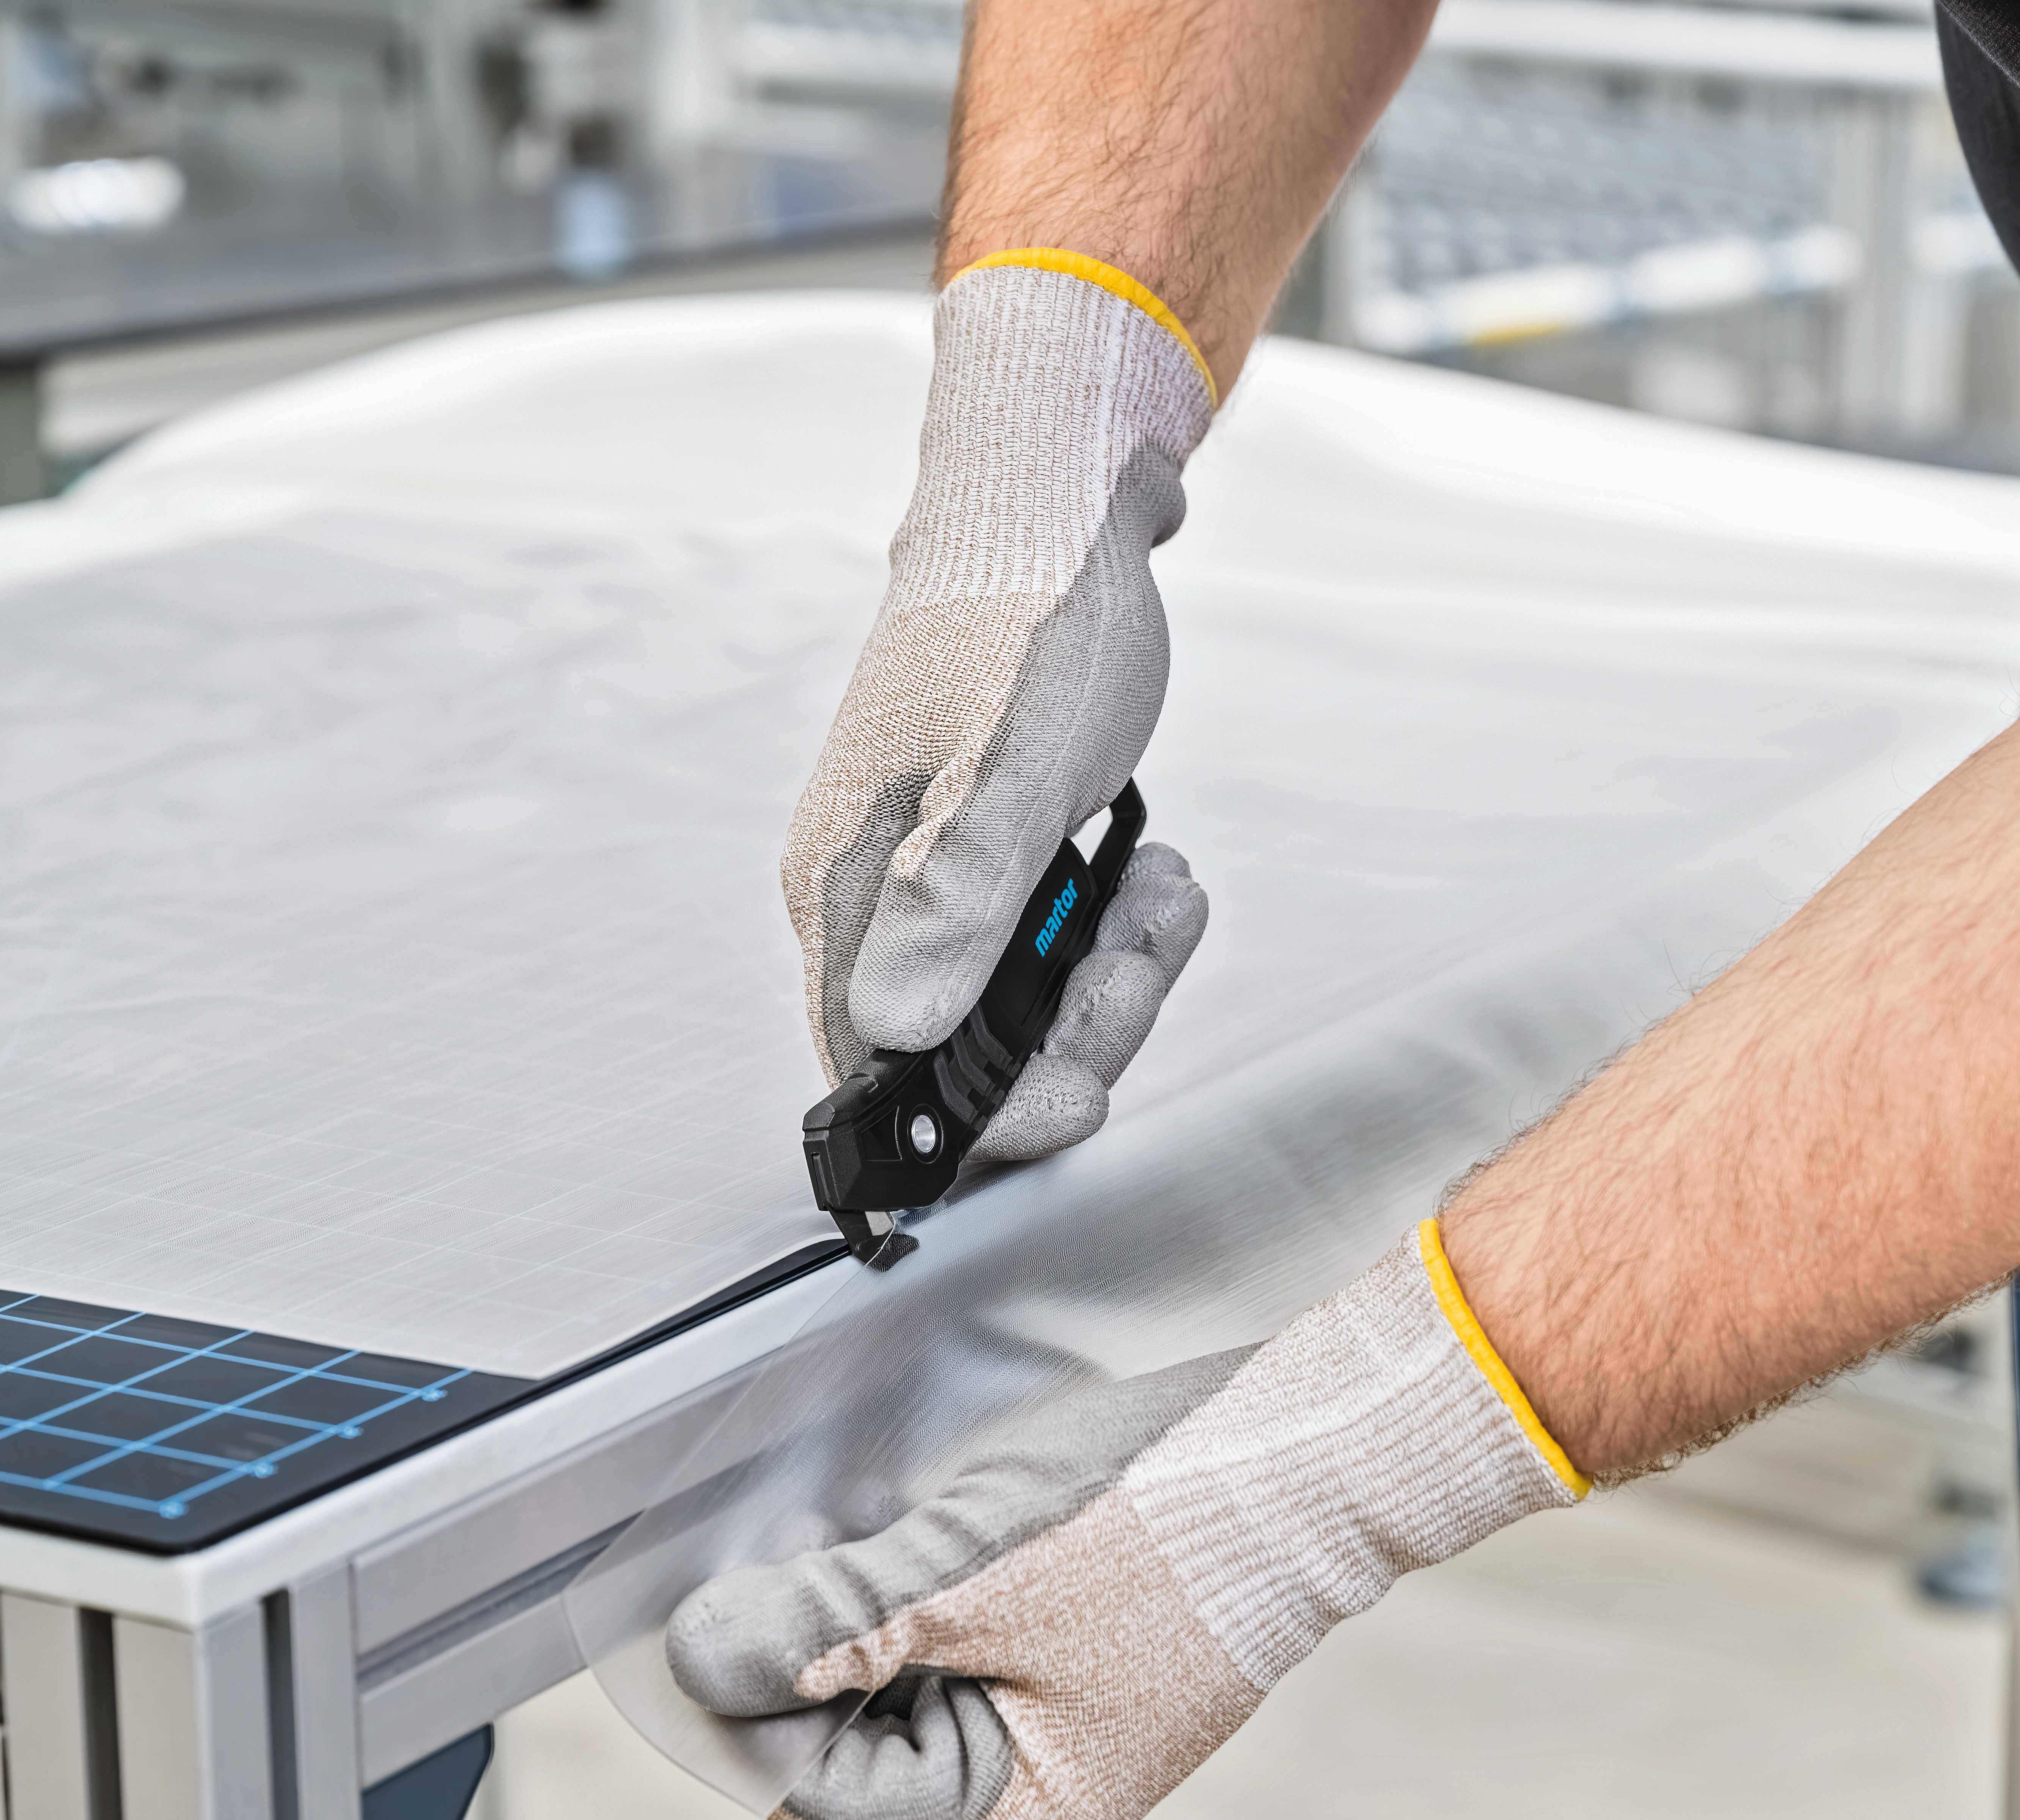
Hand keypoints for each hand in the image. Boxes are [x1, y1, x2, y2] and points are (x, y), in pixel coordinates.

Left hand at [664, 1223, 1590, 1819]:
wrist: (1305, 1453)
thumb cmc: (1174, 1522)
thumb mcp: (981, 1574)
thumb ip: (839, 1625)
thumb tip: (716, 1661)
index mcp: (1025, 1816)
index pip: (824, 1797)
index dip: (754, 1714)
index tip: (704, 1626)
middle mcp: (1038, 1791)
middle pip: (853, 1752)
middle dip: (806, 1659)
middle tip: (783, 1558)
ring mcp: (1054, 1723)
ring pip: (892, 1692)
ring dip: (854, 1619)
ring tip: (849, 1538)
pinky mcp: (1062, 1657)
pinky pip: (945, 1648)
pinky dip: (911, 1597)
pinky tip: (906, 1536)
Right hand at [782, 256, 1215, 1160]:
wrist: (1057, 502)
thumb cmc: (1033, 616)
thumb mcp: (1015, 767)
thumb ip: (956, 903)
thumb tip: (895, 1034)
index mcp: (850, 888)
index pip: (883, 1073)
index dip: (987, 1117)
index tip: (1087, 1097)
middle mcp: (872, 898)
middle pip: (963, 1055)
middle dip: (1077, 1027)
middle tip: (1150, 944)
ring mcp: (928, 880)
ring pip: (1019, 1007)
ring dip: (1112, 972)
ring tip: (1169, 889)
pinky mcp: (983, 858)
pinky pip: (1046, 946)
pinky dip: (1113, 928)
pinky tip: (1159, 871)